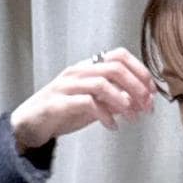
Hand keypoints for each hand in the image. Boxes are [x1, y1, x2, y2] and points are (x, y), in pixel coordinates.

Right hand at [11, 47, 155, 152]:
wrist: (30, 125)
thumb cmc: (62, 113)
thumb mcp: (94, 104)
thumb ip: (114, 100)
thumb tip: (139, 101)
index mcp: (88, 67)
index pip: (119, 56)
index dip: (140, 70)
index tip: (152, 90)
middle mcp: (78, 72)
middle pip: (114, 68)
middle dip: (136, 87)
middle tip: (146, 106)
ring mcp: (67, 86)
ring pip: (102, 83)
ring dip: (123, 101)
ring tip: (132, 117)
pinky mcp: (58, 103)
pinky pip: (87, 103)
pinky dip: (105, 115)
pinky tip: (112, 126)